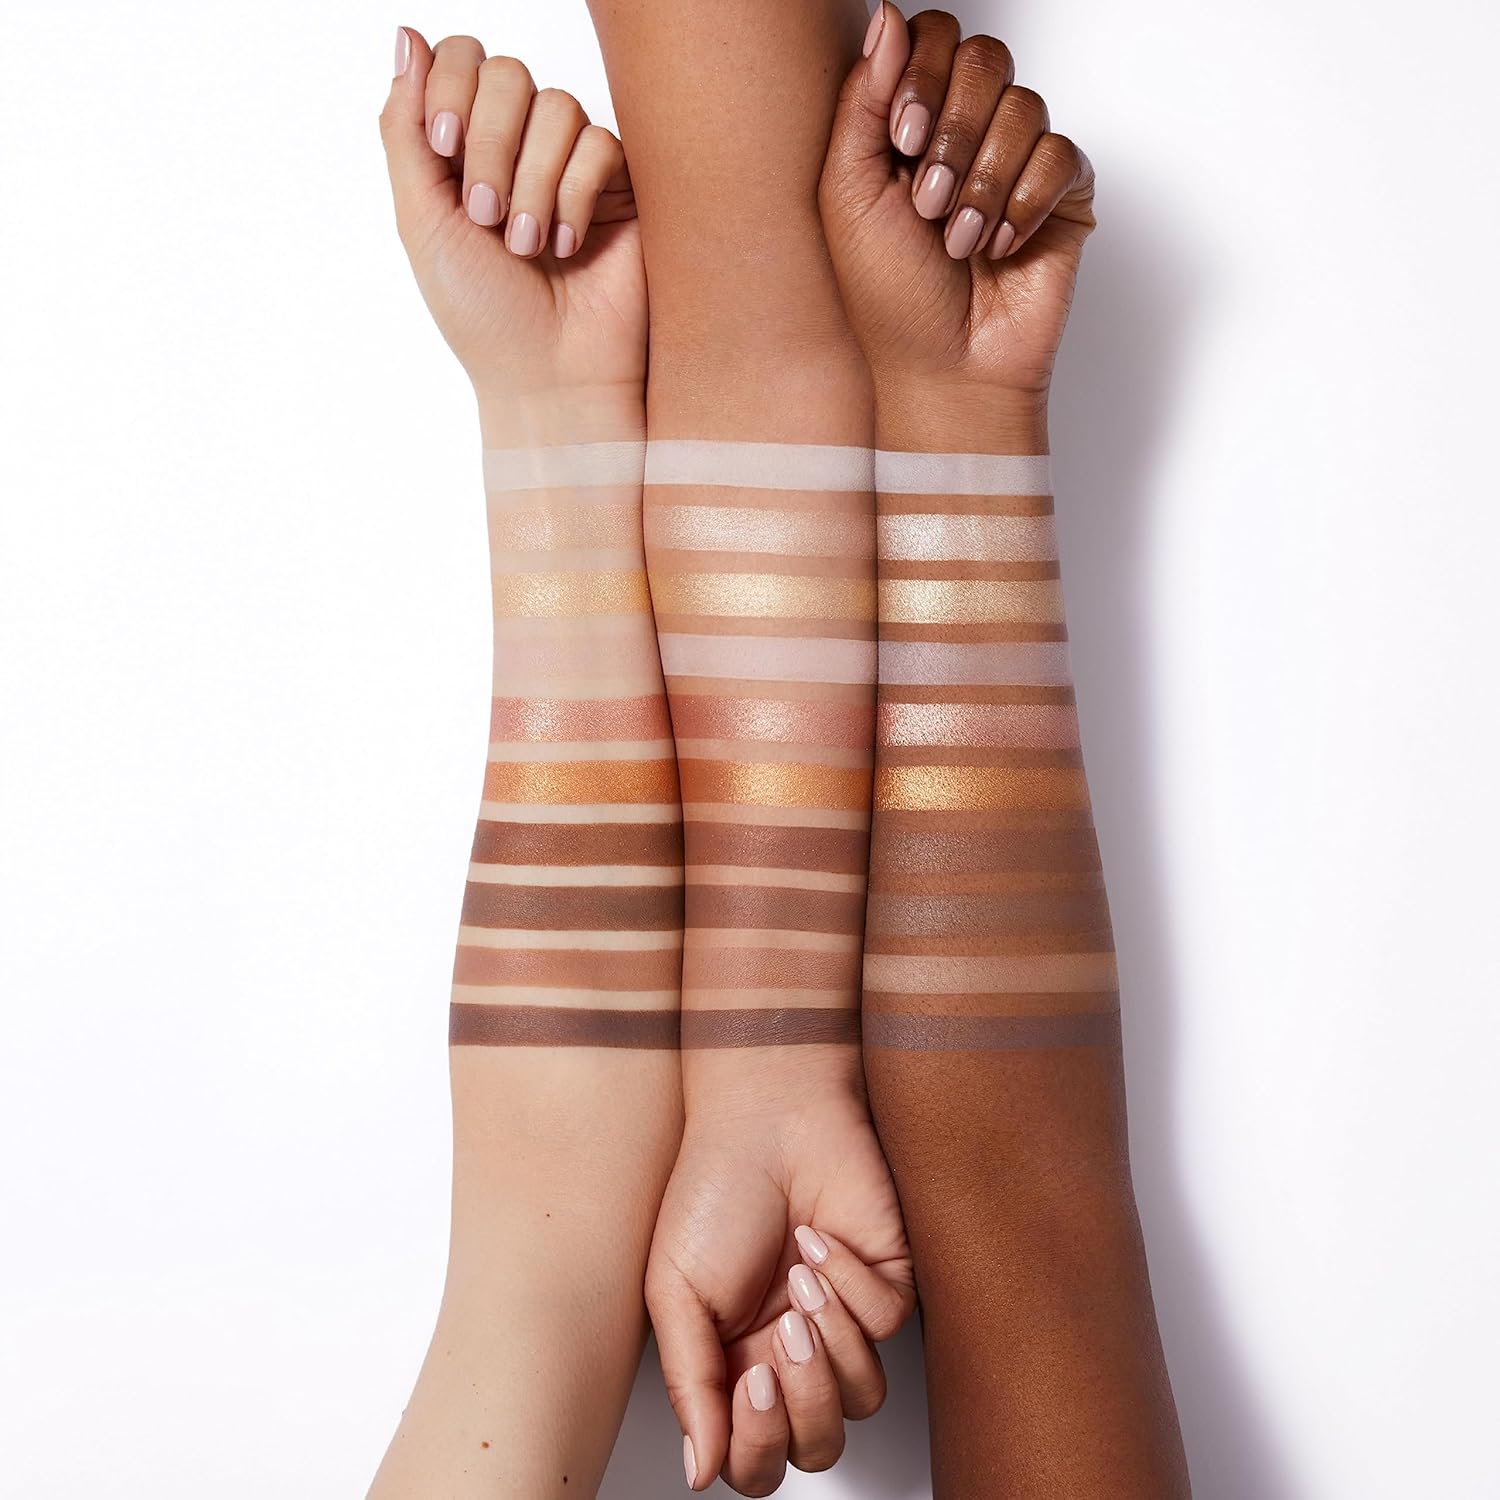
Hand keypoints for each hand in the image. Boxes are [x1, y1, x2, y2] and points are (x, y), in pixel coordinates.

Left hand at [379, 29, 644, 399]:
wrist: (551, 379)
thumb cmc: (484, 317)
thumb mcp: (422, 221)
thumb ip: (405, 128)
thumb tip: (405, 35)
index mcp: (466, 150)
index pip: (459, 60)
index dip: (450, 90)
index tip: (445, 150)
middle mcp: (520, 148)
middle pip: (506, 73)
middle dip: (490, 144)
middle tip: (488, 216)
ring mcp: (573, 166)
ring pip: (556, 107)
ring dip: (533, 181)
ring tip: (530, 246)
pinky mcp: (623, 188)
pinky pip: (601, 145)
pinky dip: (575, 196)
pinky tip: (570, 246)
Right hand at [649, 1064, 914, 1493]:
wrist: (765, 1114)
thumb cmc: (712, 1189)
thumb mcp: (675, 1291)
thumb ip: (690, 1385)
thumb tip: (699, 1473)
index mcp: (736, 1365)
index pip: (758, 1459)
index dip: (758, 1445)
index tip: (748, 1383)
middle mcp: (793, 1354)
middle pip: (819, 1444)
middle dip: (804, 1405)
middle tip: (780, 1339)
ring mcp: (845, 1322)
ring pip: (864, 1398)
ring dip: (831, 1342)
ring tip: (798, 1280)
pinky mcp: (887, 1283)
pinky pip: (887, 1324)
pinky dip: (852, 1286)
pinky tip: (817, 1241)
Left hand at [819, 5, 1094, 394]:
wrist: (940, 368)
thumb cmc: (887, 295)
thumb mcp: (847, 192)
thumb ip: (863, 98)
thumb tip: (888, 13)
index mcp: (909, 123)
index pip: (934, 38)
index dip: (923, 74)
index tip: (902, 139)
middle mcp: (965, 132)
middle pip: (985, 58)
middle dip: (955, 131)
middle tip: (929, 201)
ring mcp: (1017, 160)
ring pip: (1025, 106)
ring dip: (984, 182)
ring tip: (959, 242)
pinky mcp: (1063, 193)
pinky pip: (1062, 154)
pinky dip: (1024, 204)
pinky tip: (999, 247)